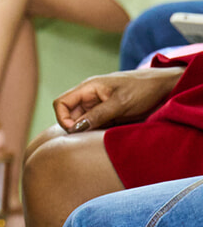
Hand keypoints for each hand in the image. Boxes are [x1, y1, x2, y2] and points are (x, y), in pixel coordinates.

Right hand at [53, 66, 183, 132]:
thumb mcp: (120, 103)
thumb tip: (76, 128)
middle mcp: (90, 96)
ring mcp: (98, 106)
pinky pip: (95, 126)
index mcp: (88, 88)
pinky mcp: (108, 114)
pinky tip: (108, 136)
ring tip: (101, 137)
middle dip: (75, 128)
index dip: (62, 118)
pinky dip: (97, 133)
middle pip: (69, 115)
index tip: (76, 131)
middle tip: (89, 139)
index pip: (61, 103)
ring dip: (87, 132)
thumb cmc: (143, 89)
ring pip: (82, 122)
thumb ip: (97, 115)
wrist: (164, 87)